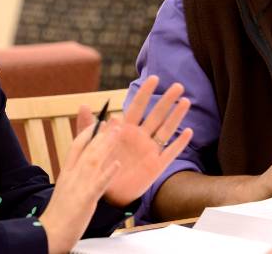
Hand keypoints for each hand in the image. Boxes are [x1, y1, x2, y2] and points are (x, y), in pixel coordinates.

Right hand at [39, 121, 121, 253]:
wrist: (46, 234)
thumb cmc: (58, 215)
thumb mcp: (65, 188)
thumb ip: (74, 175)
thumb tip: (80, 166)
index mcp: (67, 172)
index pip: (76, 146)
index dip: (88, 132)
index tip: (99, 121)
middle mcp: (71, 175)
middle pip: (87, 149)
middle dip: (102, 133)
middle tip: (115, 120)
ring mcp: (78, 186)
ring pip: (93, 160)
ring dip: (106, 144)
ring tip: (118, 131)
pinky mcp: (84, 199)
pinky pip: (98, 184)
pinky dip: (108, 173)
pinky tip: (117, 164)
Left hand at [76, 75, 192, 207]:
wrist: (104, 193)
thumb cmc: (99, 166)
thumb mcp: (91, 146)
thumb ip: (88, 127)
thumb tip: (83, 105)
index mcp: (125, 129)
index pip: (138, 106)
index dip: (145, 92)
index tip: (154, 78)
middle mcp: (141, 137)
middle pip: (156, 114)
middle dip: (167, 100)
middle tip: (178, 86)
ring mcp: (150, 150)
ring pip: (166, 129)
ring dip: (176, 116)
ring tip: (185, 102)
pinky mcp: (156, 166)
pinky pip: (170, 153)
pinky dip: (179, 143)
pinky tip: (188, 132)